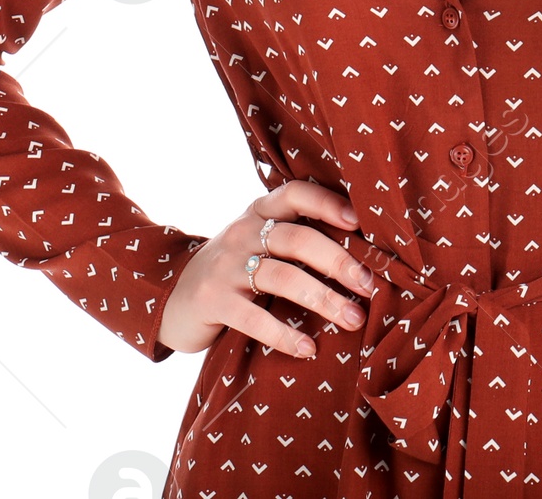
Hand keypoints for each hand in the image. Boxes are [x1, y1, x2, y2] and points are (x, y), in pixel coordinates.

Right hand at [156, 181, 377, 358]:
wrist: (172, 298)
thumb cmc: (234, 270)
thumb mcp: (258, 243)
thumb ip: (294, 239)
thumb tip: (361, 255)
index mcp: (259, 212)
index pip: (296, 194)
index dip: (327, 203)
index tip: (358, 223)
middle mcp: (243, 232)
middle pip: (297, 239)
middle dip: (338, 262)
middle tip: (369, 286)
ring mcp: (225, 265)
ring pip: (282, 277)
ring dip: (323, 299)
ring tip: (353, 319)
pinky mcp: (213, 301)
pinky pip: (254, 317)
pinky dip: (285, 334)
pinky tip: (308, 348)